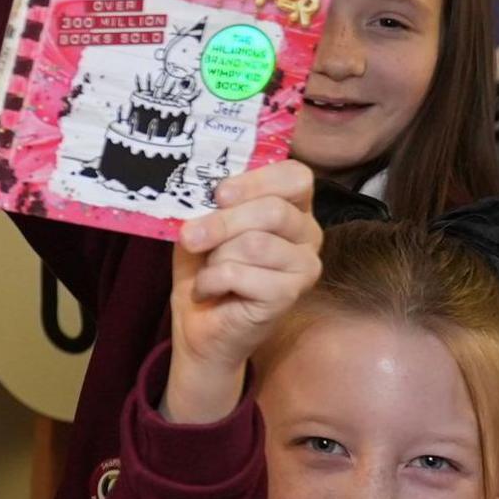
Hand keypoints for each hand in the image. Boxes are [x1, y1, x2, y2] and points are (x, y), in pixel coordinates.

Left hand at [163, 159, 321, 423]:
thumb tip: (207, 187)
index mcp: (291, 207)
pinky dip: (212, 280)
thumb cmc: (204, 267)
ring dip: (216, 257)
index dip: (255, 181)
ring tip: (210, 269)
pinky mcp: (290, 295)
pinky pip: (242, 274)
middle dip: (221, 223)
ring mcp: (305, 266)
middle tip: (191, 237)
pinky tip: (211, 290)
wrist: (198, 323)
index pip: (295, 176)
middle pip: (273, 210)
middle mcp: (308, 234)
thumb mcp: (201, 223)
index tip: (218, 194)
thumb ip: (211, 202)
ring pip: (255, 243)